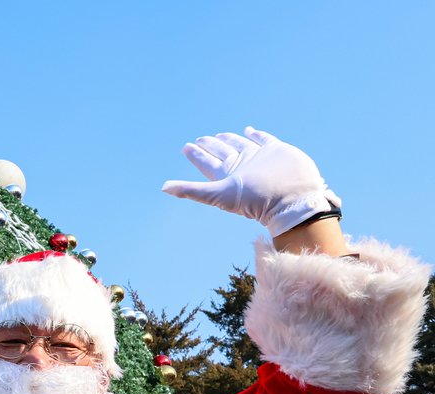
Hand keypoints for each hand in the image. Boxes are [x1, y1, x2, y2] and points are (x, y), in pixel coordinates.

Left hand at [161, 127, 340, 236]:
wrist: (292, 200)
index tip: (186, 147)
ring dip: (230, 140)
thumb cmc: (255, 201)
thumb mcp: (218, 195)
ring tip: (220, 135)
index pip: (206, 162)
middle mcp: (242, 165)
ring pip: (240, 145)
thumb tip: (162, 187)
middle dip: (210, 146)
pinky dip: (256, 135)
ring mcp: (259, 158)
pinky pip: (264, 140)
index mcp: (226, 175)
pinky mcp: (277, 152)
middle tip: (199, 139)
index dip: (196, 155)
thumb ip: (191, 190)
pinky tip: (249, 130)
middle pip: (222, 153)